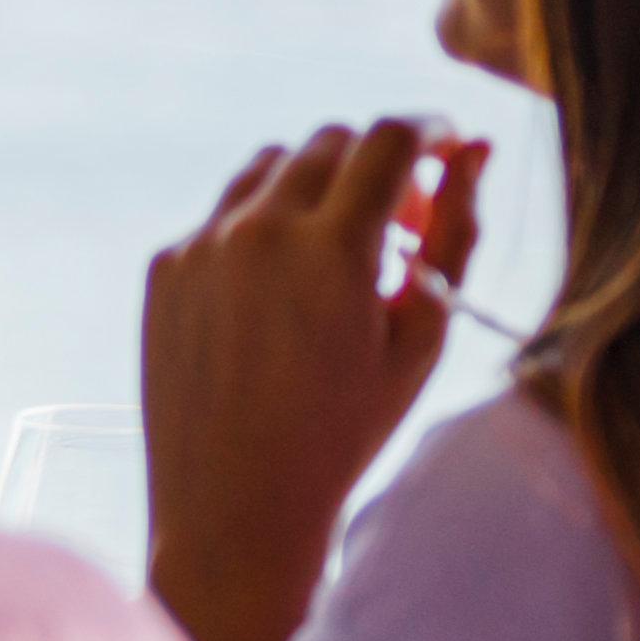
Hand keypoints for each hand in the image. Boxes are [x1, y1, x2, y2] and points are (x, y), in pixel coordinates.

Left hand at [139, 120, 484, 640]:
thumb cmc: (346, 431)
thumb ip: (455, 234)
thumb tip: (477, 152)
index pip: (388, 137)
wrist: (235, 508)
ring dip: (314, 190)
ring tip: (339, 261)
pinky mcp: (162, 269)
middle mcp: (256, 231)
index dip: (429, 132)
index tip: (446, 150)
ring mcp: (199, 246)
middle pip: (329, 143)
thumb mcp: (421, 336)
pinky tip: (279, 298)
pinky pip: (221, 217)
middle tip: (401, 230)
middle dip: (375, 168)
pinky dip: (260, 232)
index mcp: (331, 247)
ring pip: (270, 169)